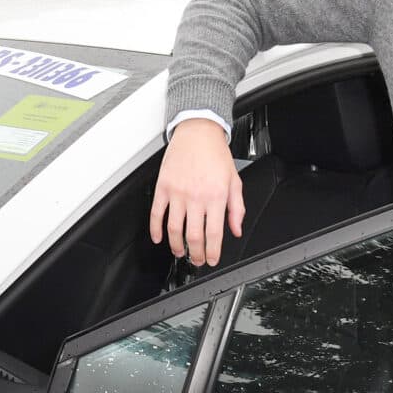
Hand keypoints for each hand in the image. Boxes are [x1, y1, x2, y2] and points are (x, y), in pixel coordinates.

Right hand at [149, 118, 243, 264]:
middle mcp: (196, 196)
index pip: (214, 233)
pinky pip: (157, 213)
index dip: (212, 252)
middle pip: (193, 236)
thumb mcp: (234, 181)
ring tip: (180, 252)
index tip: (211, 260)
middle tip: (197, 260)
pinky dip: (156, 229)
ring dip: (176, 246)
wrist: (198, 132)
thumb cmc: (215, 154)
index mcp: (216, 196)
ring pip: (174, 229)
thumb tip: (236, 229)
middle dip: (195, 254)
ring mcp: (177, 193)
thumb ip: (237, 208)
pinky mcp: (163, 187)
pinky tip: (159, 238)